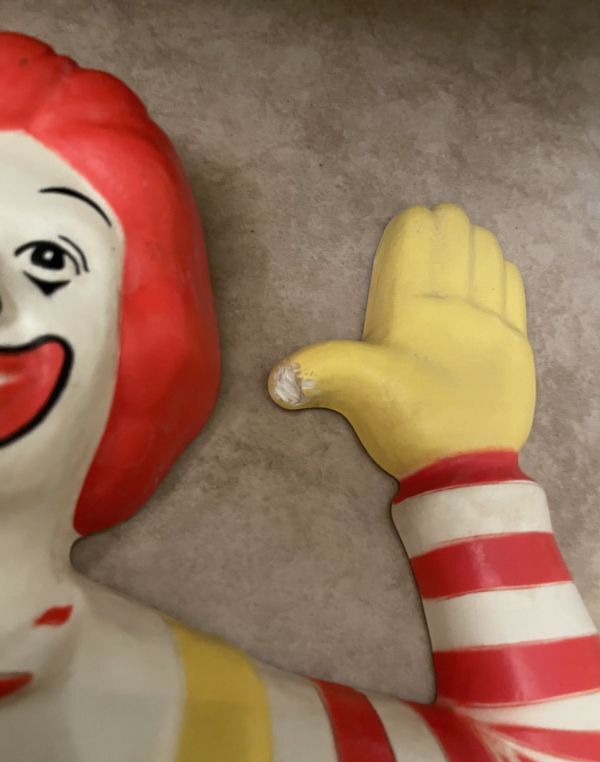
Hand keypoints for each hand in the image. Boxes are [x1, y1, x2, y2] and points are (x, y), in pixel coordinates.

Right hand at [268, 204, 535, 477]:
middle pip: (457, 237)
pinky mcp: (517, 341)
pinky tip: (492, 268)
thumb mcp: (356, 391)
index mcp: (412, 307)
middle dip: (444, 225)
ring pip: (489, 255)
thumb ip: (318, 373)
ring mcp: (492, 320)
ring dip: (473, 242)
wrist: (465, 467)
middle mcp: (457, 303)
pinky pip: (513, 285)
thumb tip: (275, 382)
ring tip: (460, 244)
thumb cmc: (407, 421)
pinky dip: (500, 266)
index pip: (418, 238)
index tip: (406, 225)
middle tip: (431, 232)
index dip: (411, 224)